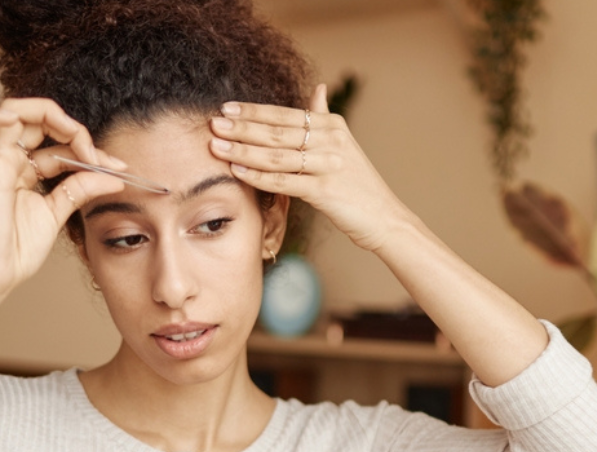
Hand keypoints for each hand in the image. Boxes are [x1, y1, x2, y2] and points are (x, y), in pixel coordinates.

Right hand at [0, 98, 127, 301]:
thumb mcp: (56, 214)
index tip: (118, 167)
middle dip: (72, 128)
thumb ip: (80, 190)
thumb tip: (115, 178)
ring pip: (9, 111)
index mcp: (24, 170)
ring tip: (74, 136)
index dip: (89, 149)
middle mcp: (7, 161)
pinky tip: (21, 125)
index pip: (58, 143)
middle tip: (95, 154)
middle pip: (36, 118)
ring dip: (46, 113)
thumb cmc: (15, 250)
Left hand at [208, 84, 412, 252]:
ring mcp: (329, 165)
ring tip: (217, 145)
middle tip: (213, 123)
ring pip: (277, 155)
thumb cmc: (358, 184)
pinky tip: (237, 170)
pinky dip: (258, 176)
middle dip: (242, 127)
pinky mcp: (325, 190)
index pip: (285, 114)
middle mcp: (332, 141)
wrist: (384, 217)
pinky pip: (284, 181)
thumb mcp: (344, 145)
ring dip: (243, 150)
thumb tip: (318, 88)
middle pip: (277, 131)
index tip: (226, 108)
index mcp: (333, 125)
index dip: (253, 111)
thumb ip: (325, 117)